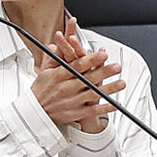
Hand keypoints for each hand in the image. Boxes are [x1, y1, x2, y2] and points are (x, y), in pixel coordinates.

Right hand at [34, 18, 122, 132]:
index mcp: (58, 76)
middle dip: (103, 72)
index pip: (76, 66)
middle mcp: (65, 88)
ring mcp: (70, 101)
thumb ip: (54, 57)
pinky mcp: (74, 113)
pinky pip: (91, 111)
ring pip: (92, 94)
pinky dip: (104, 108)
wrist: (34, 112)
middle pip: (87, 79)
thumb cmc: (41, 90)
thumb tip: (57, 42)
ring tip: (121, 83)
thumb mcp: (44, 71)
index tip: (103, 54)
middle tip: (117, 67)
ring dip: (108, 89)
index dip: (90, 60)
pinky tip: (116, 104)